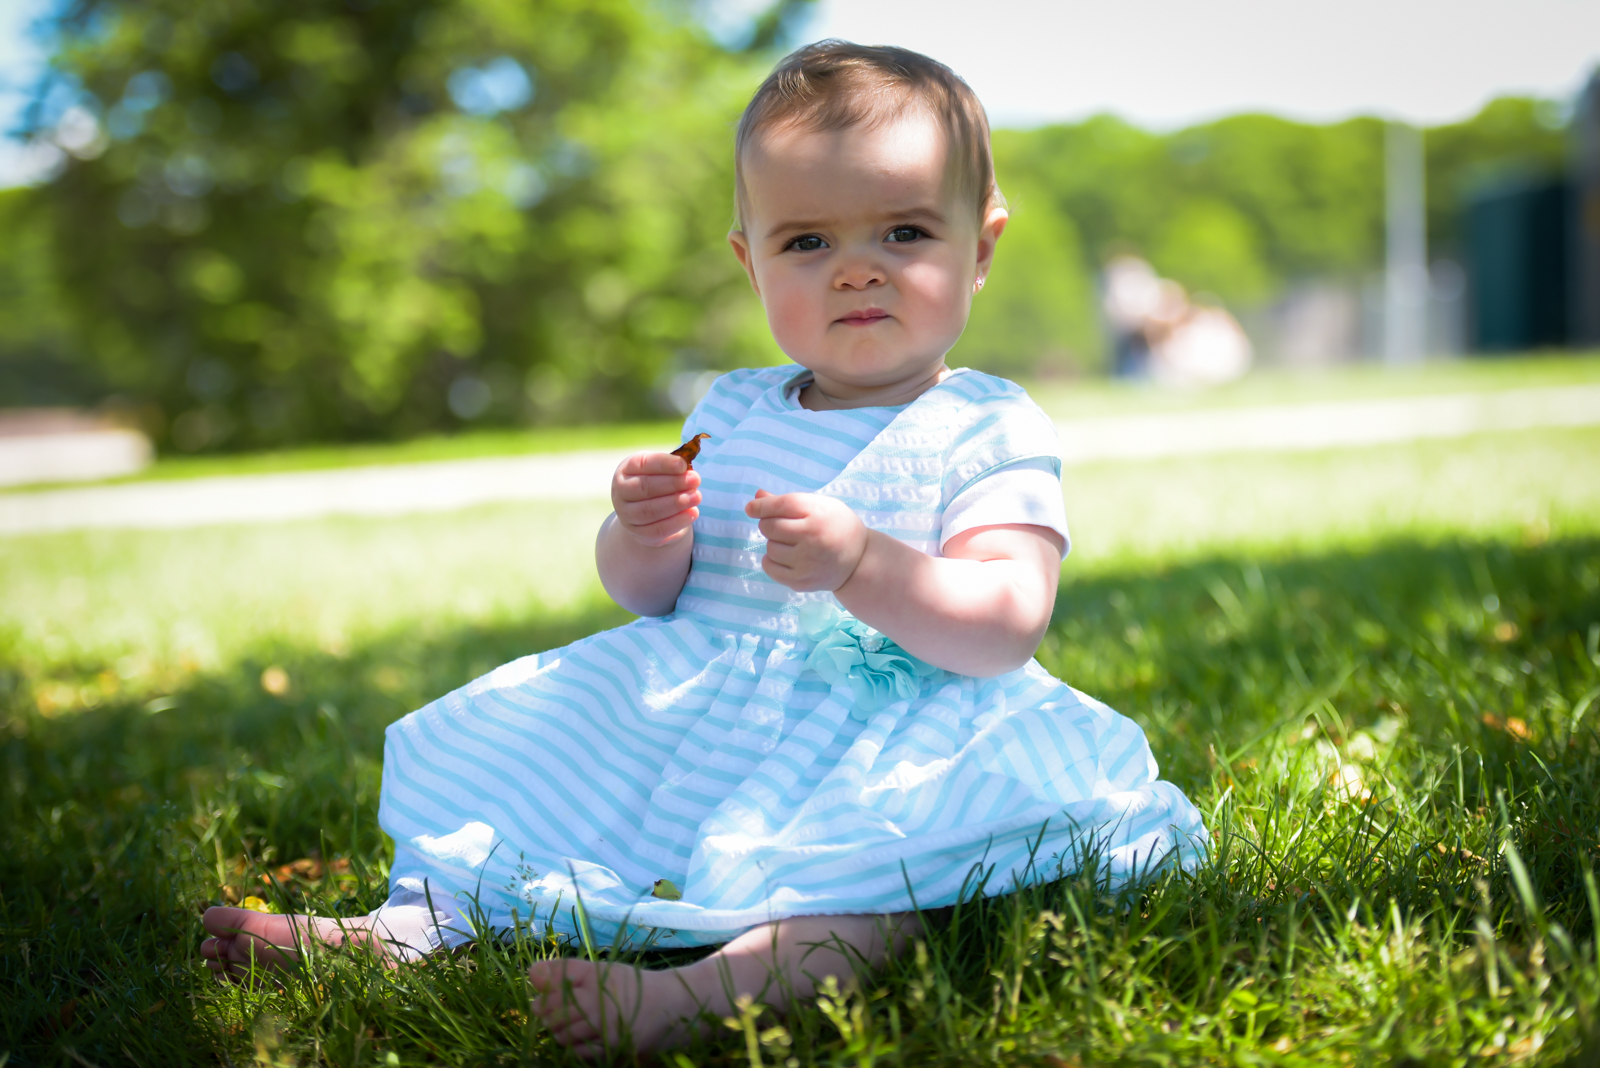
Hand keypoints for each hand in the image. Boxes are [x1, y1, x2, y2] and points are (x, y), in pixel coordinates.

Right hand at [611, 451, 700, 547]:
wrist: (648, 510)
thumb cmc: (658, 481)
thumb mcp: (663, 469)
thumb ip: (674, 467)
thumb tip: (689, 471)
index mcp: (626, 470)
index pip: (643, 464)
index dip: (663, 464)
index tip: (683, 465)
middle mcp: (620, 492)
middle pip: (644, 488)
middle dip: (673, 484)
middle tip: (695, 480)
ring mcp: (626, 515)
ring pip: (649, 511)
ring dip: (676, 503)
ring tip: (696, 496)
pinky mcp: (639, 533)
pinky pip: (657, 530)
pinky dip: (676, 522)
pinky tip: (693, 513)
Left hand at [745, 489, 868, 591]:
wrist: (860, 560)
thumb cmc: (835, 526)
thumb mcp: (819, 506)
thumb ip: (787, 502)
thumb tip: (756, 496)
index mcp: (818, 514)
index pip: (780, 505)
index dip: (760, 506)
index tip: (751, 508)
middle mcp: (812, 538)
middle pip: (769, 527)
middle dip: (769, 524)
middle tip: (782, 526)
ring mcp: (807, 562)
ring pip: (769, 547)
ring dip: (773, 543)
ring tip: (790, 543)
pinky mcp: (801, 581)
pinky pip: (770, 567)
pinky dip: (771, 560)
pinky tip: (784, 557)